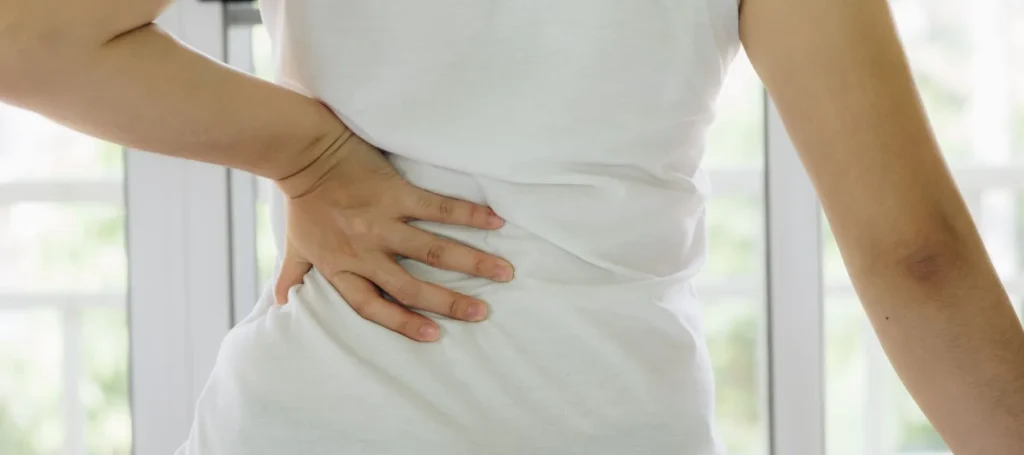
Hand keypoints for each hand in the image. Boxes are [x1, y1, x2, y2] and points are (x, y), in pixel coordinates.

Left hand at [273, 129, 513, 341]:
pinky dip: (468, 215)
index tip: (435, 336)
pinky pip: (438, 208)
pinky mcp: (395, 192)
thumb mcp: (295, 245)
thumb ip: (293, 277)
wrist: (304, 152)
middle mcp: (364, 251)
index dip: (403, 324)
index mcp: (341, 268)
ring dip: (472, 262)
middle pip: (411, 286)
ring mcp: (382, 222)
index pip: (373, 307)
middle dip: (450, 302)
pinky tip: (495, 222)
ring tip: (503, 273)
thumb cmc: (303, 201)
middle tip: (482, 313)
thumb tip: (282, 304)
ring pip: (433, 251)